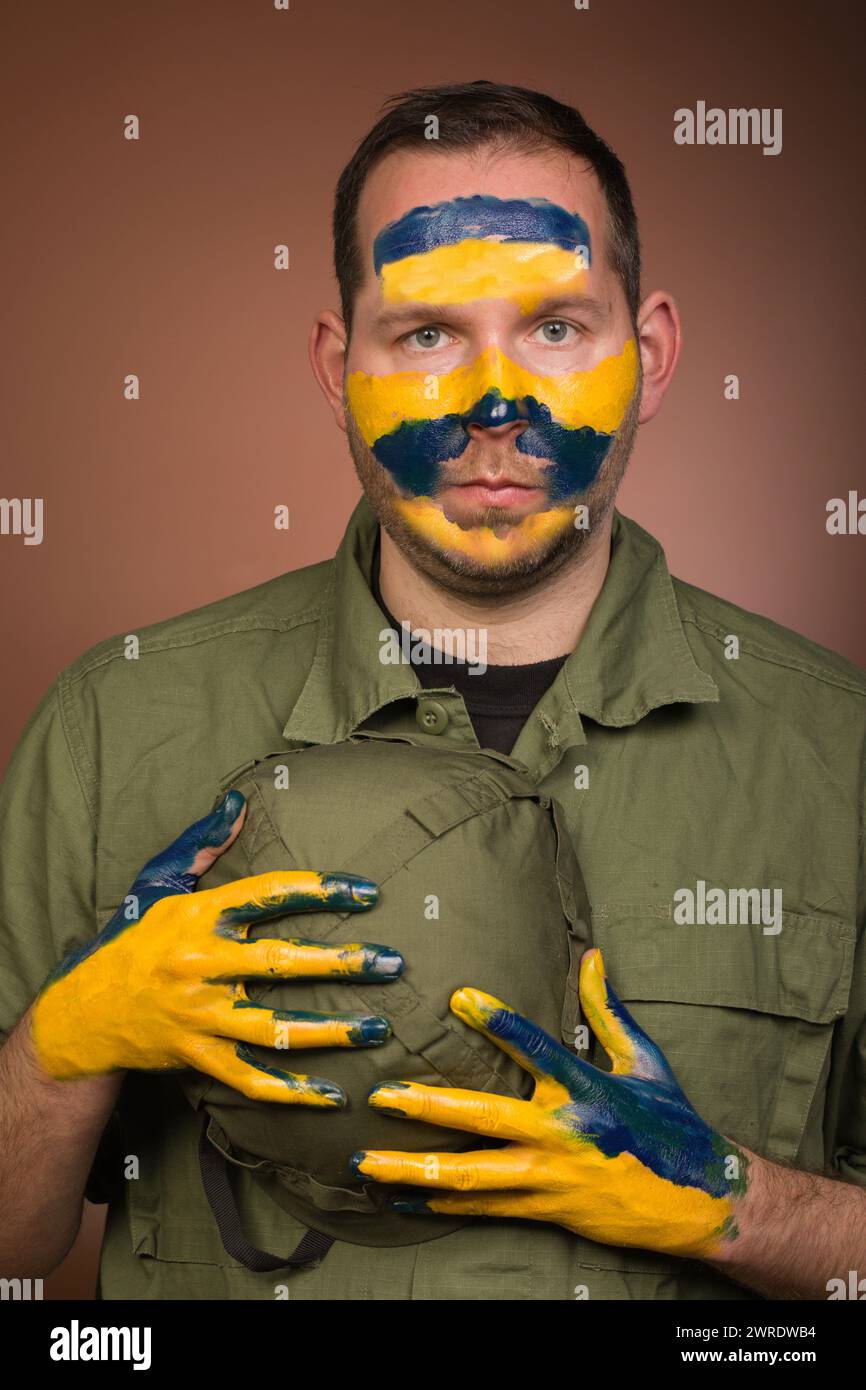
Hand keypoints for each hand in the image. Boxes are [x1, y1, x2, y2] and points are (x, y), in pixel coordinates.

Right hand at [30, 790, 403, 1104]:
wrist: (81, 1012)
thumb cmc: (130, 939)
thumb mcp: (159, 881)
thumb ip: (203, 842)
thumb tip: (240, 801)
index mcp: (196, 916)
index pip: (268, 895)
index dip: (320, 891)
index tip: (365, 892)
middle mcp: (198, 965)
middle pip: (279, 962)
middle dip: (340, 963)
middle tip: (390, 962)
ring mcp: (198, 1016)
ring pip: (272, 1028)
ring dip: (329, 1031)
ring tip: (377, 1029)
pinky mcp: (197, 1057)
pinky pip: (250, 1078)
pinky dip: (291, 1091)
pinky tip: (333, 1095)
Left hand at [352, 947, 748, 1257]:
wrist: (702, 1200)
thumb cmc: (672, 1123)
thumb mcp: (644, 1061)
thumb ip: (608, 1010)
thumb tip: (592, 955)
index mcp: (586, 1087)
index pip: (536, 1047)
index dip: (499, 1021)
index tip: (458, 997)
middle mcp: (562, 1132)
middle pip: (484, 1117)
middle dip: (428, 1106)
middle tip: (381, 1095)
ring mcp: (550, 1176)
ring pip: (471, 1175)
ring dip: (415, 1166)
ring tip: (366, 1159)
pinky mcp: (546, 1209)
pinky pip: (484, 1209)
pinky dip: (439, 1204)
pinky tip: (401, 1198)